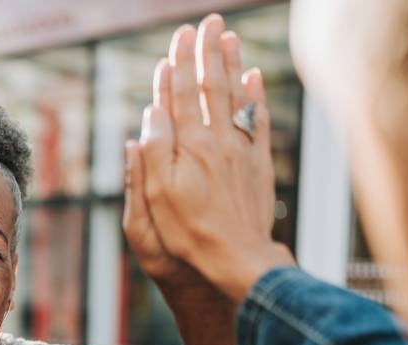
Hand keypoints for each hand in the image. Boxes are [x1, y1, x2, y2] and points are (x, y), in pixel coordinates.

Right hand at [134, 15, 293, 301]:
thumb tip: (150, 114)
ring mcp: (240, 150)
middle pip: (211, 87)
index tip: (176, 40)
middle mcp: (216, 142)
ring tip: (228, 36)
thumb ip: (152, 154)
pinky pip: (256, 120)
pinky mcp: (257, 163)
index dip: (178, 66)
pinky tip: (254, 76)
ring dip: (231, 63)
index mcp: (187, 148)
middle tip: (206, 23)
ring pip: (235, 96)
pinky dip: (255, 95)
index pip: (181, 96)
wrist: (236, 258)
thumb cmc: (188, 234)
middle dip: (206, 52)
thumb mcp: (155, 199)